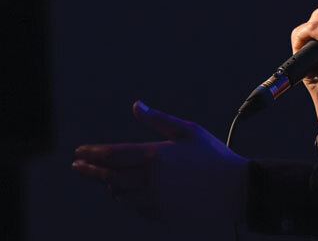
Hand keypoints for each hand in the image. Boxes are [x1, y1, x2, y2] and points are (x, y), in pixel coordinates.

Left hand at [72, 101, 248, 232]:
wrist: (235, 189)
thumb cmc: (214, 156)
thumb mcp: (189, 131)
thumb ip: (159, 119)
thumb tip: (137, 106)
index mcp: (157, 155)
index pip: (114, 154)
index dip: (94, 153)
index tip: (80, 153)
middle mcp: (152, 179)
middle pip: (111, 176)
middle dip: (92, 170)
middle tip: (79, 166)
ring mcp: (156, 200)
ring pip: (121, 194)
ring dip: (112, 185)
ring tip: (109, 178)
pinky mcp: (162, 215)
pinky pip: (136, 207)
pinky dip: (129, 198)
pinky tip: (131, 192)